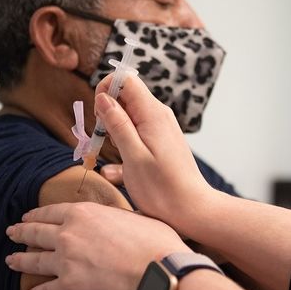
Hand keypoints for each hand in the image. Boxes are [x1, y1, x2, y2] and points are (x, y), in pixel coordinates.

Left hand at [5, 202, 190, 289]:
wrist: (159, 274)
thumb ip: (120, 216)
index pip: (52, 211)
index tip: (29, 217)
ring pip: (33, 260)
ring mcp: (65, 261)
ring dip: (20, 260)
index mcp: (84, 213)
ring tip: (10, 261)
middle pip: (36, 232)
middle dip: (21, 232)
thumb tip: (124, 220)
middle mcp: (68, 234)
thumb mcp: (138, 217)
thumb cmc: (157, 244)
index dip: (36, 215)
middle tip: (11, 233)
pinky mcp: (68, 288)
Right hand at [94, 74, 219, 229]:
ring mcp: (161, 128)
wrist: (191, 210)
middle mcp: (159, 115)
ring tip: (120, 158)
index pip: (125, 79)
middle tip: (106, 142)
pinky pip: (136, 132)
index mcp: (153, 113)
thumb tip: (103, 97)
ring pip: (128, 116)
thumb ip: (118, 124)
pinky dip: (124, 143)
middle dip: (107, 114)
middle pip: (125, 96)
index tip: (98, 116)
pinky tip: (125, 167)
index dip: (106, 90)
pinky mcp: (160, 141)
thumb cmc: (162, 189)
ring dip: (114, 132)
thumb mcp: (133, 156)